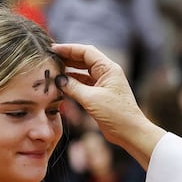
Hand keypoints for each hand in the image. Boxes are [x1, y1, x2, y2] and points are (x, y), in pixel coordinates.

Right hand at [53, 44, 165, 168]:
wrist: (130, 132)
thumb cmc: (116, 114)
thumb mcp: (92, 99)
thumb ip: (73, 87)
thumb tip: (58, 79)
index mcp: (108, 69)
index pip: (86, 52)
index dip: (69, 49)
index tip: (54, 49)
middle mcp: (106, 73)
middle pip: (84, 59)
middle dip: (67, 58)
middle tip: (51, 58)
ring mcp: (104, 84)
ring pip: (83, 72)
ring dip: (69, 70)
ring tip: (54, 70)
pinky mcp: (100, 95)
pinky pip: (84, 84)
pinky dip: (73, 83)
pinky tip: (62, 84)